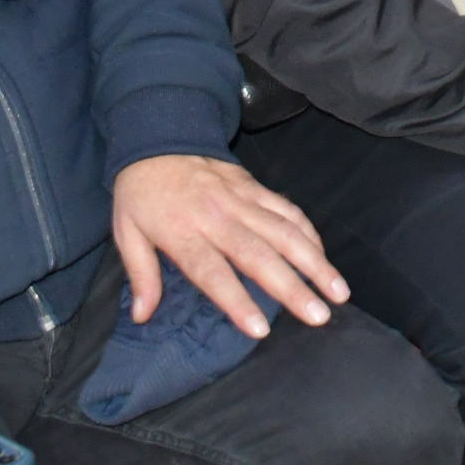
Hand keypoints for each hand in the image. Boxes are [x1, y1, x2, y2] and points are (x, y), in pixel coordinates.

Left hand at [111, 154, 348, 339]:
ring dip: (314, 262)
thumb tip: (141, 316)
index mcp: (183, 233)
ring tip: (338, 291)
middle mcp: (217, 217)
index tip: (259, 329)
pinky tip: (324, 256)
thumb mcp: (126, 231)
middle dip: (292, 288)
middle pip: (259, 256)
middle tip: (319, 316)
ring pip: (284, 232)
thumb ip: (140, 274)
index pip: (213, 273)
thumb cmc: (141, 193)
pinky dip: (309, 232)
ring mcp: (241, 199)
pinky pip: (288, 209)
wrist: (158, 135)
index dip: (236, 301)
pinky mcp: (255, 186)